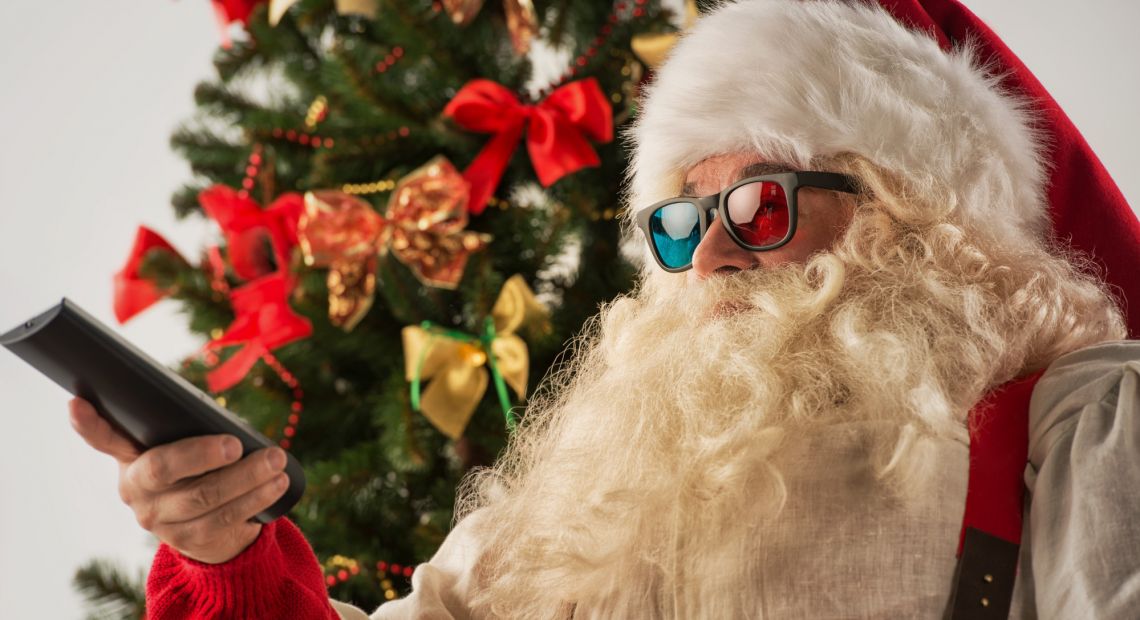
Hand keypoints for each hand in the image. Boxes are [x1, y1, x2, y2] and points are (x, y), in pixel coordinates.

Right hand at [67, 396, 289, 563]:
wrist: (208, 525)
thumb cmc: (198, 468)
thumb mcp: (186, 446)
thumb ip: (185, 429)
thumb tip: (213, 414)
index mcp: (130, 459)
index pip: (105, 438)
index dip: (89, 423)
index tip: (76, 402)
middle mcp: (137, 491)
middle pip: (165, 468)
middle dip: (203, 454)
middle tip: (235, 444)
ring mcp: (161, 519)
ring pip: (205, 496)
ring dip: (247, 477)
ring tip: (276, 460)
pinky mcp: (189, 539)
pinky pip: (226, 518)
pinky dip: (256, 498)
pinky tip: (276, 484)